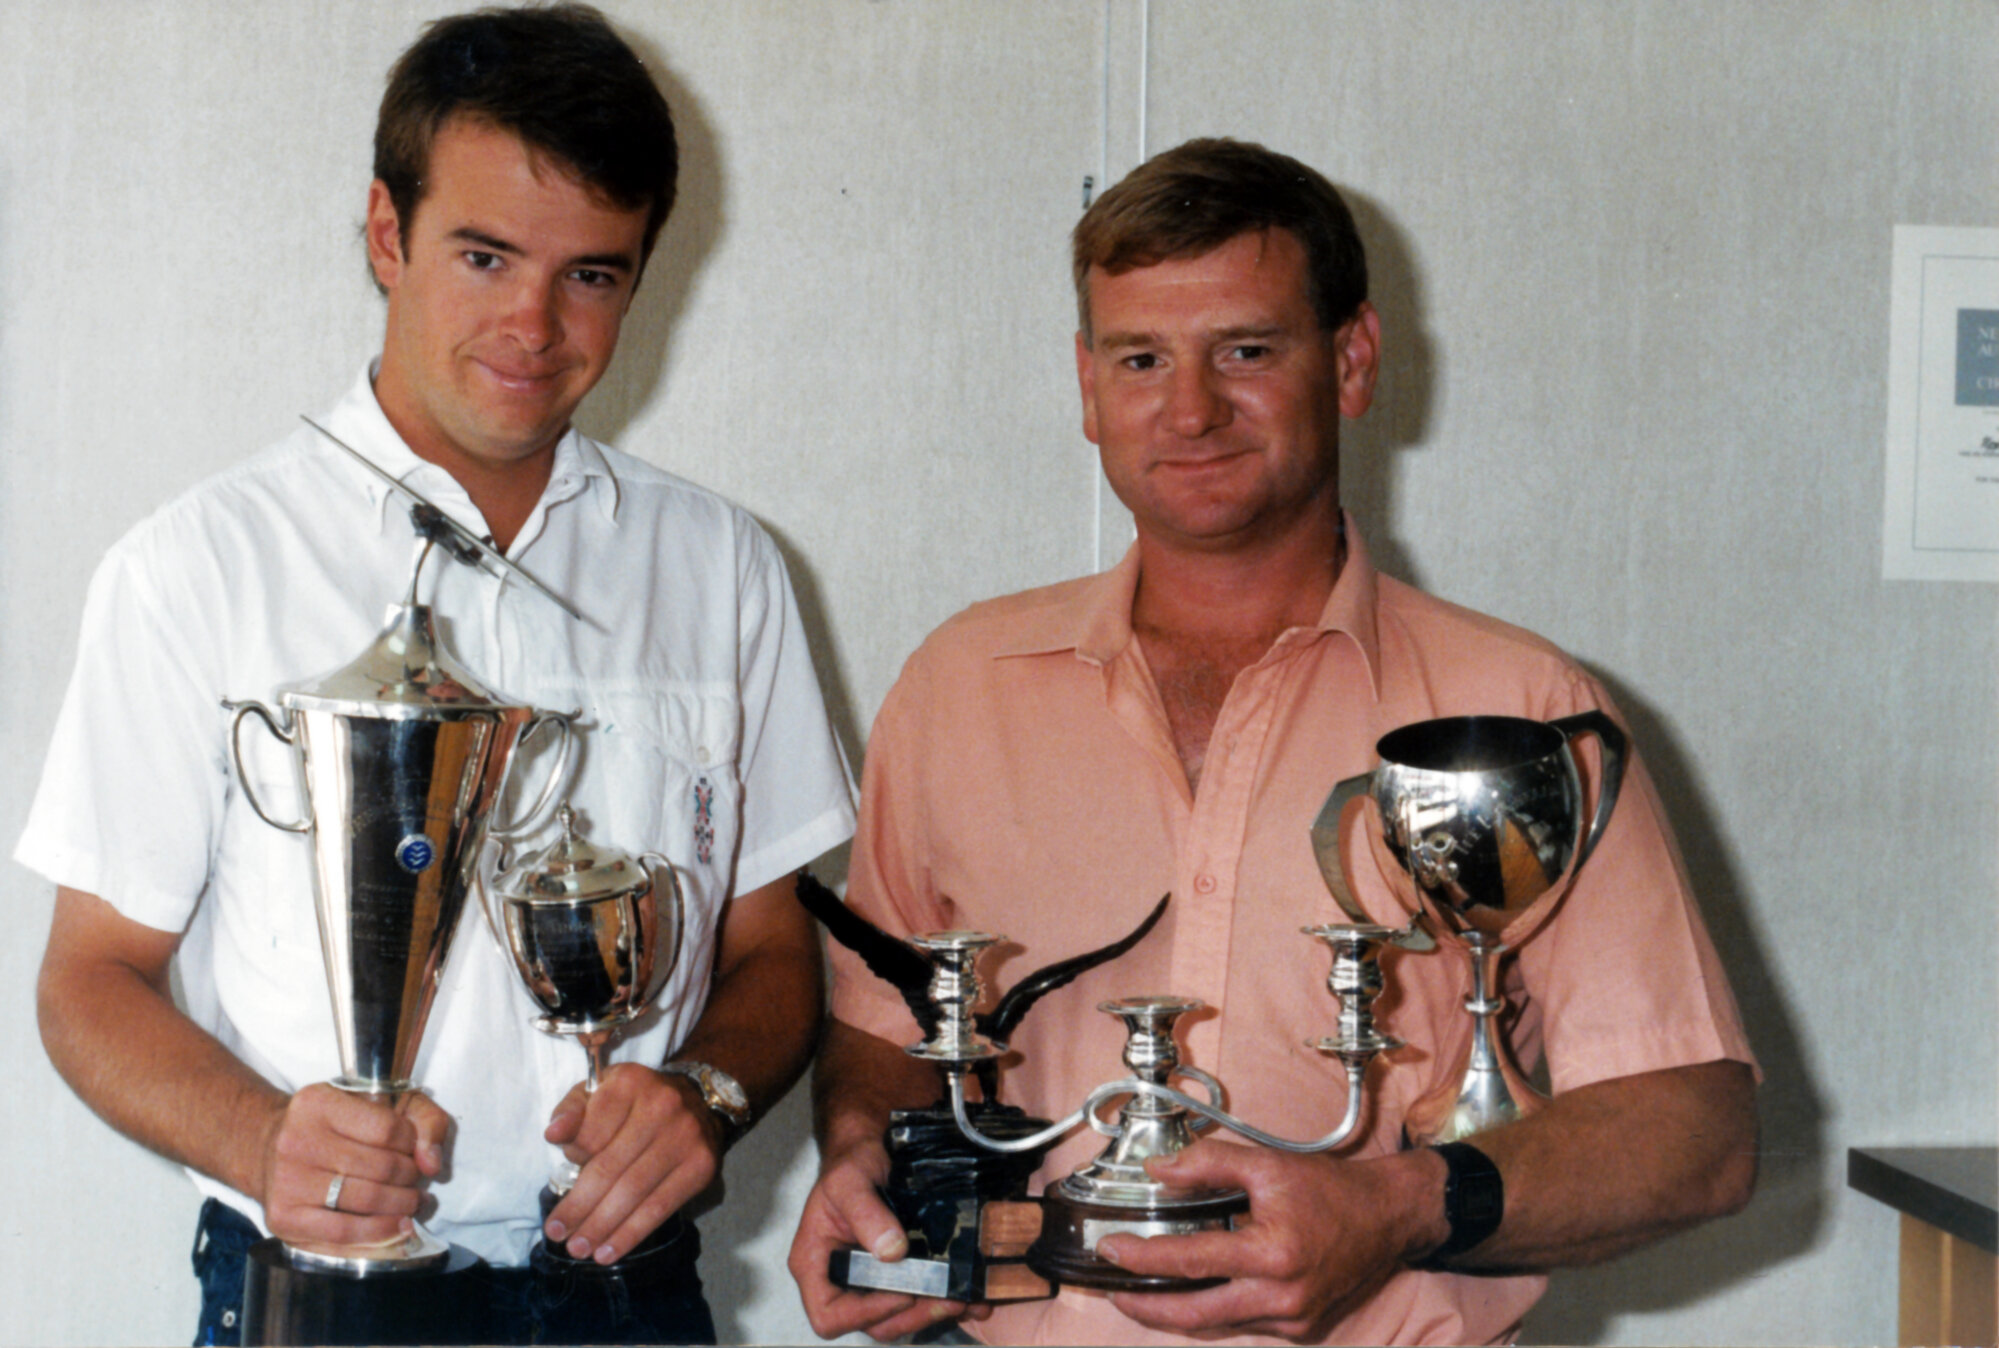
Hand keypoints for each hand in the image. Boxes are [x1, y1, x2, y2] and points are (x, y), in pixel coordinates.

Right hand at [257, 1083, 449, 1249]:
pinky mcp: (283, 1218)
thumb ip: (423, 1120)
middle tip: (415, 1181)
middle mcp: (297, 1141)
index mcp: (319, 1104)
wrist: (267, 1149)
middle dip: (410, 1178)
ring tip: (412, 1203)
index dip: (412, 1144)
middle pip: (381, 1168)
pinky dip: (378, 1234)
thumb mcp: (382, 1102)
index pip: (388, 1129)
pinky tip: (397, 1228)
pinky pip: (342, 1234)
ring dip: (402, 1206)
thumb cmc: (334, 1126)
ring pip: (367, 1201)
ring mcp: (288, 1182)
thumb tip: (432, 1163)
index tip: (413, 1150)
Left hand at [543, 1063, 719, 1263]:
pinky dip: (630, 1234)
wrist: (699, 1101)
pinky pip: (659, 1208)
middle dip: (578, 1206)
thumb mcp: (600, 1092)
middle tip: (557, 1233)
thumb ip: (572, 1111)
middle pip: (609, 1168)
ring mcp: (685, 1138)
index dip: (572, 1159)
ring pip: (633, 1193)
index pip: (590, 1134)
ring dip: (601, 1227)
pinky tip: (607, 1252)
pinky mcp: (701, 1167)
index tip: (562, 1175)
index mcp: (630, 1084)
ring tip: (578, 1249)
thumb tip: (553, 1135)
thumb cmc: (636, 1102)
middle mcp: (662, 1107)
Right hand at [786, 1137, 979, 1341]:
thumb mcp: (850, 1182)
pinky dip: (944, 1303)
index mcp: (815, 1266)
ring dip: (932, 1313)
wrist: (870, 1154)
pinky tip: (971, 1298)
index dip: (864, 1314)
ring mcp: (869, 1284)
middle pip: (871, 1324)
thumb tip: (892, 1251)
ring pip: (898, 1319)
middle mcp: (840, 1283)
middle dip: (911, 1316)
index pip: (829, 1316)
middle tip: (948, 1299)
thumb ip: (866, 1213)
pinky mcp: (896, 1278)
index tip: (901, 1292)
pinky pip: (917, 1301)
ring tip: (965, 1299)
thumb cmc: (849, 1166)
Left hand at [1095, 1139, 1442, 1341]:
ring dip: (1176, 1311)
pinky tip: (1193, 1291)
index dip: (1143, 1257)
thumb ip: (1210, 1163)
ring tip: (1142, 1291)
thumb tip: (1160, 1171)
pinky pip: (1242, 1322)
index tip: (1111, 1249)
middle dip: (1146, 1308)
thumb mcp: (1268, 1164)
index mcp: (1272, 1255)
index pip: (1189, 1261)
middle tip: (1112, 1291)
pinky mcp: (1299, 1327)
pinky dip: (1213, 1309)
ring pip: (1216, 1323)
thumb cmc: (1332, 1189)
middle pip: (1193, 1314)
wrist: (1386, 1216)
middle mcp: (1281, 1296)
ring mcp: (1292, 1318)